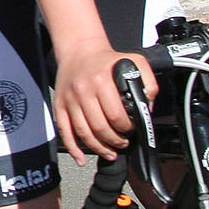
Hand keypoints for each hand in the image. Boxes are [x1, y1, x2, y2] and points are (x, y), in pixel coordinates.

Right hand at [53, 44, 156, 166]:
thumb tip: (148, 108)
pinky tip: (81, 159)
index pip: (116, 115)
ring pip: (84, 133)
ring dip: (99, 148)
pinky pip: (65, 131)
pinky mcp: (59, 105)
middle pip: (100, 128)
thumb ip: (148, 82)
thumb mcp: (135, 62)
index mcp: (102, 81)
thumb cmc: (107, 59)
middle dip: (115, 141)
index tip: (131, 129)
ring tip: (110, 151)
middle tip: (123, 142)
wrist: (79, 50)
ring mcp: (70, 100)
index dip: (127, 128)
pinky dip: (73, 148)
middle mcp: (84, 91)